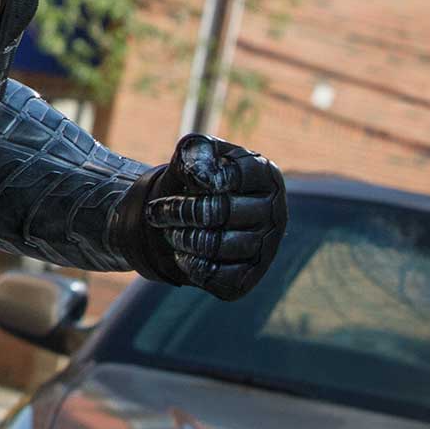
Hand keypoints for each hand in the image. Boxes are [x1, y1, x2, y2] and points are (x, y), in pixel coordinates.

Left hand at [116, 133, 286, 300]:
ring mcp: (266, 247)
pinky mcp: (250, 276)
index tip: (184, 180)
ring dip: (182, 238)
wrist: (190, 217)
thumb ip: (194, 151)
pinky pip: (219, 277)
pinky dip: (191, 265)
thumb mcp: (192, 156)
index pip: (234, 175)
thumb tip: (198, 169)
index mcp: (265, 175)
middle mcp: (274, 212)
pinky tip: (183, 254)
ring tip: (170, 232)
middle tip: (155, 212)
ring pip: (218, 246)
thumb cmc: (195, 180)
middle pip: (221, 212)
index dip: (200, 178)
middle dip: (179, 211)